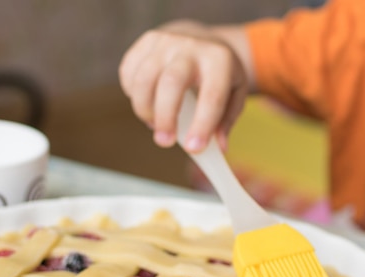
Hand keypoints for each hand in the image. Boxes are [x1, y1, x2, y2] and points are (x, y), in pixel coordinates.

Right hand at [119, 21, 249, 152]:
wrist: (202, 39)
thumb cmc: (219, 73)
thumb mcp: (235, 92)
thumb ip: (227, 120)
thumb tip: (219, 148)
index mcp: (219, 61)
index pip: (211, 96)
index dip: (202, 125)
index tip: (194, 148)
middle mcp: (191, 47)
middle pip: (171, 82)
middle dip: (165, 116)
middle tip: (165, 142)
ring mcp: (165, 42)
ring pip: (143, 79)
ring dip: (145, 109)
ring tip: (156, 124)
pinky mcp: (145, 43)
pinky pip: (129, 73)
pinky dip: (133, 95)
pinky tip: (148, 103)